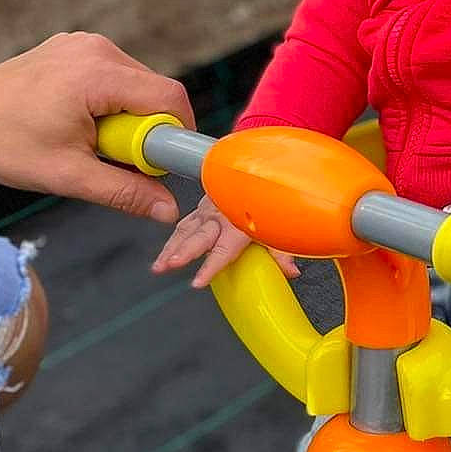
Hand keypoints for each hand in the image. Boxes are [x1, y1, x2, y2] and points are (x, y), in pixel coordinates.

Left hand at [0, 33, 194, 226]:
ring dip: (125, 121)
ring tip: (84, 145)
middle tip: (111, 161)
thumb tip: (169, 210)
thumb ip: (125, 192)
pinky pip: (113, 78)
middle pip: (155, 91)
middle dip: (146, 132)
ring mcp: (81, 44)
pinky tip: (74, 127)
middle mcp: (94, 48)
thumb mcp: (67, 176)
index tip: (160, 168)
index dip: (176, 137)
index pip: (170, 98)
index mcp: (97, 73)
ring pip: (135, 86)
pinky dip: (107, 107)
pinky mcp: (71, 49)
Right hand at [151, 194, 299, 288]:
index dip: (210, 266)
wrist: (254, 171)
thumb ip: (281, 250)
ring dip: (170, 248)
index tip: (198, 281)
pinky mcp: (201, 208)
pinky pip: (185, 224)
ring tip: (160, 266)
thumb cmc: (264, 197)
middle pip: (199, 236)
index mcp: (238, 223)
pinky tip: (165, 253)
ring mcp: (208, 211)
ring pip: (185, 230)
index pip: (223, 249)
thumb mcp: (276, 225)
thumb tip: (290, 271)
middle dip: (182, 251)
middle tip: (169, 264)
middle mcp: (220, 216)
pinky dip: (173, 239)